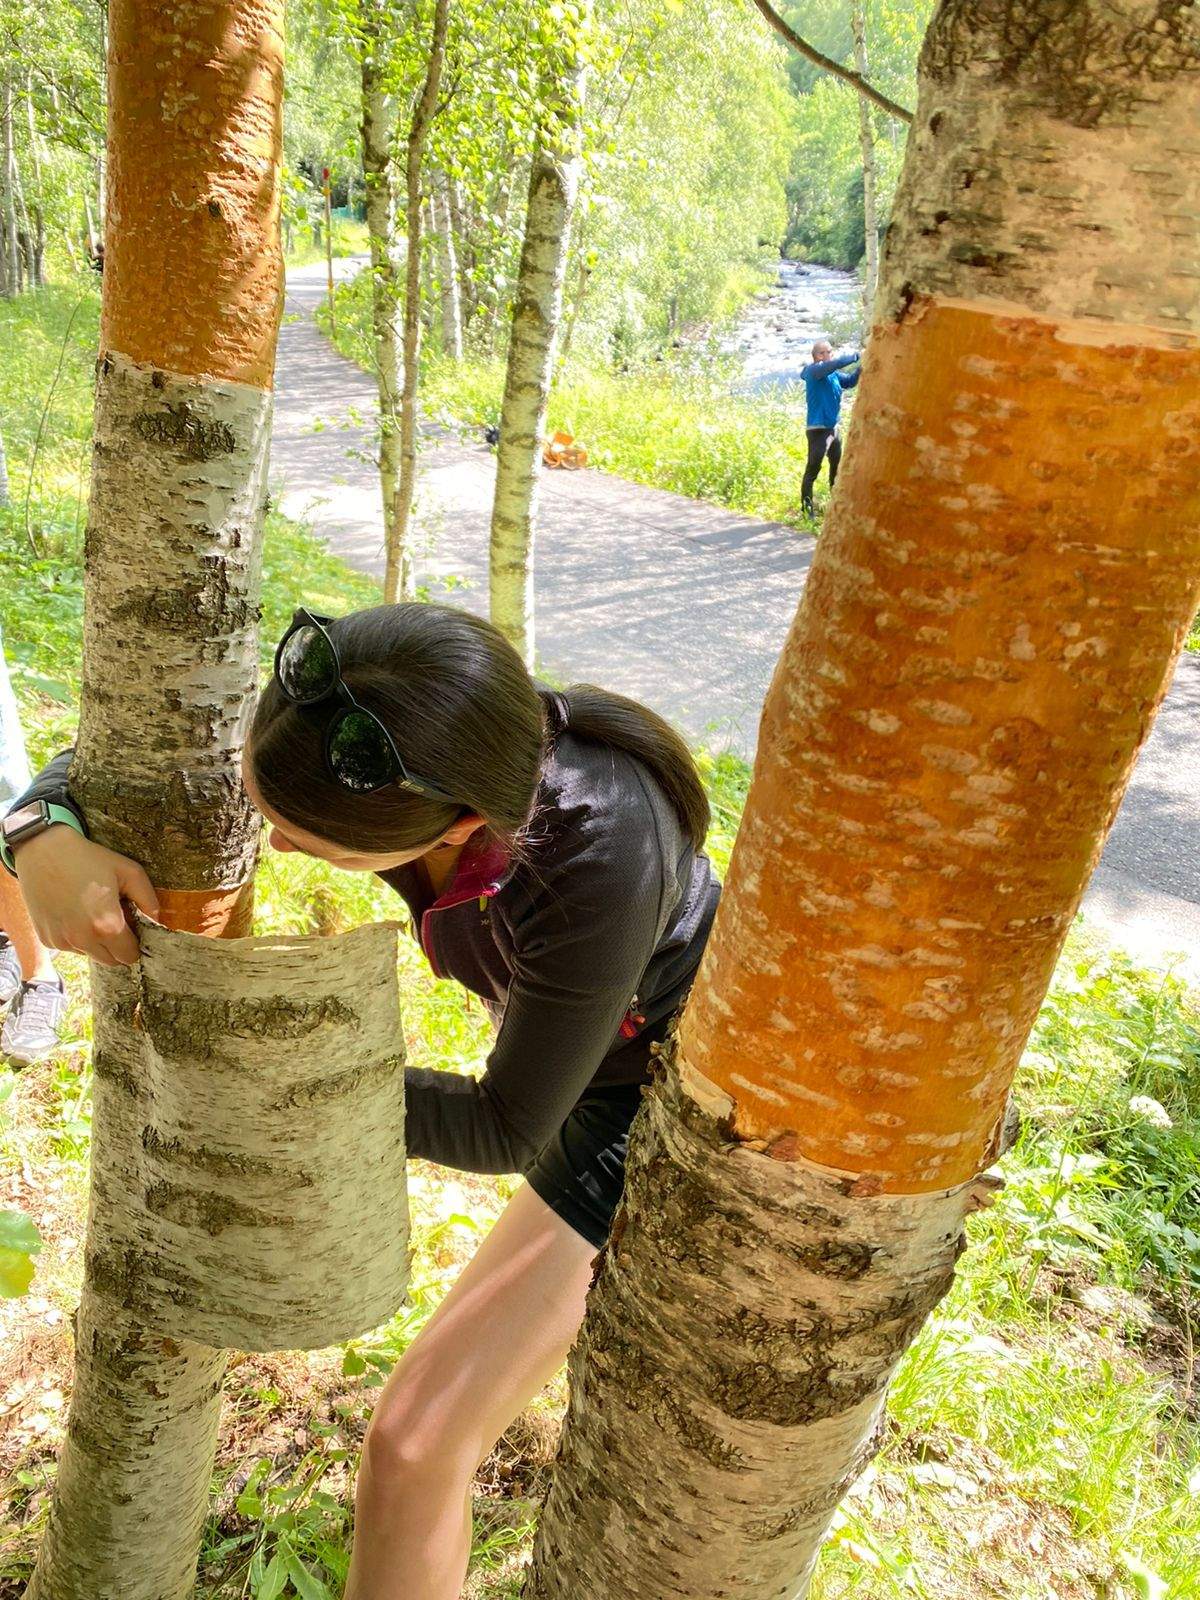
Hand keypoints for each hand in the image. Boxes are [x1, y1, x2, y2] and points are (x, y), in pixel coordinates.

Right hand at [13, 825, 159, 966]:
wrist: (43, 851)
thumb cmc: (89, 859)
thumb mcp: (129, 872)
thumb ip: (149, 900)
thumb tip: (157, 921)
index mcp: (106, 926)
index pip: (130, 956)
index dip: (136, 943)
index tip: (133, 928)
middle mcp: (82, 940)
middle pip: (112, 962)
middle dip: (119, 946)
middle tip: (115, 920)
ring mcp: (62, 942)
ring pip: (91, 955)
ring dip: (97, 943)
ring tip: (92, 913)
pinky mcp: (47, 939)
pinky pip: (71, 948)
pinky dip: (77, 938)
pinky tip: (74, 913)